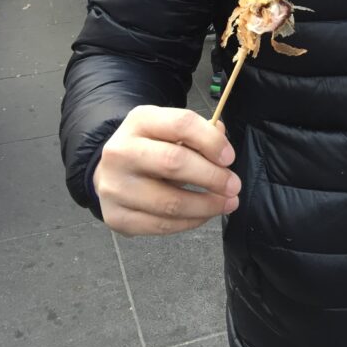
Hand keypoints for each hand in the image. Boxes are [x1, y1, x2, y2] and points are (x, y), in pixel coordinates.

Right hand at [93, 105, 241, 236]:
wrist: (112, 169)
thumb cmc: (151, 146)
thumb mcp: (169, 128)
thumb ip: (198, 131)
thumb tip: (221, 138)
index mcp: (139, 121)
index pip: (181, 124)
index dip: (210, 141)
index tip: (229, 157)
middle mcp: (121, 152)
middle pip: (174, 163)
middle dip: (212, 177)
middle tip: (234, 185)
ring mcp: (115, 186)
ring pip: (169, 202)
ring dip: (206, 206)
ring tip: (227, 203)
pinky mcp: (115, 216)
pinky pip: (160, 225)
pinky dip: (189, 223)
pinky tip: (203, 215)